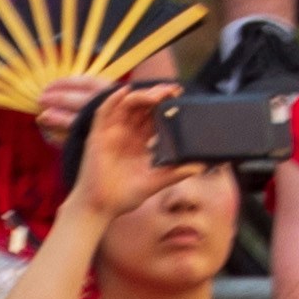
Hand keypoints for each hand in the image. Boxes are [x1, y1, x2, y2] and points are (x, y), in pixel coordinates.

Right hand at [76, 77, 174, 219]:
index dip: (167, 104)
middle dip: (158, 95)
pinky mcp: (97, 136)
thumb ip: (175, 173)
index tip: (181, 96)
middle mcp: (127, 133)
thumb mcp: (154, 182)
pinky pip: (103, 113)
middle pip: (143, 106)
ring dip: (141, 96)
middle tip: (174, 90)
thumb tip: (201, 166)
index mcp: (140, 141)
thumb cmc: (124, 197)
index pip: (155, 116)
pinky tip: (124, 92)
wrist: (99, 208)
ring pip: (126, 105)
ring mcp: (111, 132)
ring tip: (157, 94)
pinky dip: (112, 100)